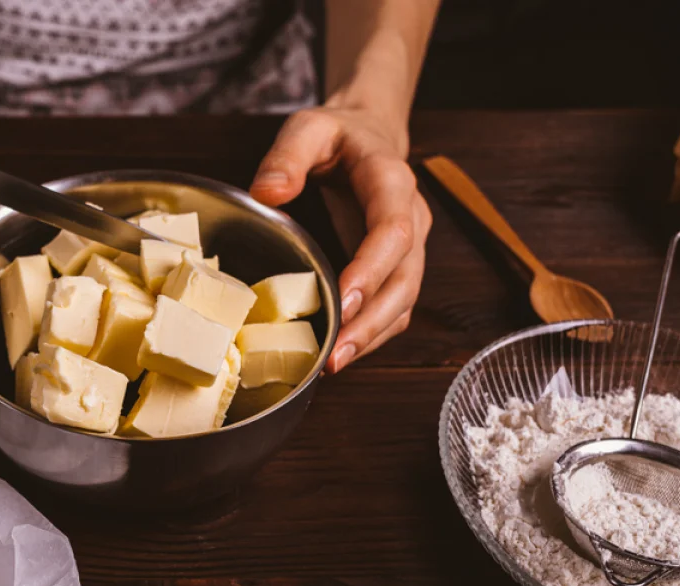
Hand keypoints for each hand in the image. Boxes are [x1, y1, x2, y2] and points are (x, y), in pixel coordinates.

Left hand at [250, 105, 430, 372]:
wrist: (368, 135)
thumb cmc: (337, 135)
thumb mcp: (308, 127)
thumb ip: (288, 156)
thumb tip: (268, 192)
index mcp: (391, 181)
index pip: (392, 231)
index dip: (372, 269)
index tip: (344, 301)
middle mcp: (411, 217)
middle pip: (406, 278)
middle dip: (372, 320)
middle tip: (336, 353)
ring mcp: (411, 245)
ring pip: (405, 300)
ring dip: (373, 336)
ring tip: (335, 363)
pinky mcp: (398, 265)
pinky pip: (395, 307)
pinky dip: (373, 333)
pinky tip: (342, 351)